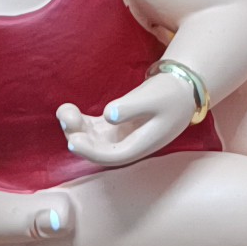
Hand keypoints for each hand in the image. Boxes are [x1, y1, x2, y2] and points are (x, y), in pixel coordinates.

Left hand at [57, 69, 197, 167]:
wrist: (180, 90)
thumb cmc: (170, 95)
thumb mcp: (154, 97)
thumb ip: (131, 107)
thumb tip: (107, 114)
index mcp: (140, 146)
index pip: (112, 156)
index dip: (91, 151)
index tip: (74, 140)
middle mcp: (126, 145)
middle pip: (97, 151)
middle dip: (79, 137)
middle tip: (67, 119)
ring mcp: (118, 136)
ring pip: (92, 140)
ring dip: (75, 129)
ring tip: (66, 110)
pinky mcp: (113, 126)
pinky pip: (92, 129)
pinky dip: (80, 121)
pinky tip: (69, 109)